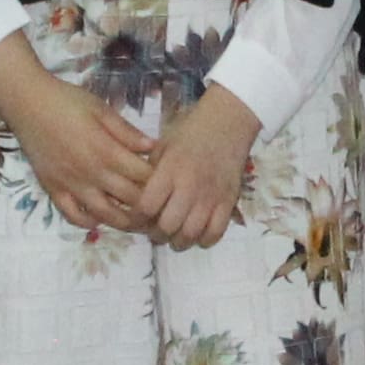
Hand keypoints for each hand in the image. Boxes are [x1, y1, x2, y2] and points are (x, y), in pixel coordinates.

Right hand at [0, 35, 152, 235]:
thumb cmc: (67, 101)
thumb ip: (127, 132)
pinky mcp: (53, 190)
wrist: (27, 103)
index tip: (168, 182)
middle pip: (129, 200)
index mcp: (106, 151)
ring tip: (137, 221)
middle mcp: (91, 173)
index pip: (143, 177)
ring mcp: (71, 185)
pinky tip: (100, 219)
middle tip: (161, 206)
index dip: (159, 182)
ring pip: (105, 215)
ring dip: (125, 222)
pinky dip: (89, 223)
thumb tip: (153, 148)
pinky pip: (73, 216)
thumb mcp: (102, 109)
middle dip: (149, 205)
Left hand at [141, 90, 258, 249]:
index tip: (135, 219)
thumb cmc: (191, 132)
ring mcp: (211, 196)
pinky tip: (197, 235)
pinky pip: (216, 232)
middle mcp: (189, 186)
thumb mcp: (163, 146)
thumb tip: (135, 200)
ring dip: (178, 241)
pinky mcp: (229, 202)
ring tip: (174, 237)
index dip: (137, 219)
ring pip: (190, 234)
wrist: (228, 122)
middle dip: (157, 234)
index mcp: (169, 170)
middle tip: (155, 231)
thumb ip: (150, 173)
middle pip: (167, 225)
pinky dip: (204, 240)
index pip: (146, 206)